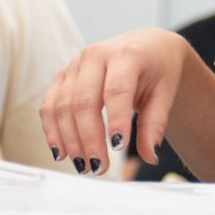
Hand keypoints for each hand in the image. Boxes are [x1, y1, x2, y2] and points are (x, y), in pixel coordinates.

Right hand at [41, 28, 194, 174]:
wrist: (145, 46)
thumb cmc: (157, 69)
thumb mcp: (165, 93)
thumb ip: (155, 124)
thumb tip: (151, 155)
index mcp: (125, 55)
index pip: (116, 90)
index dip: (116, 120)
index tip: (118, 148)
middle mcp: (94, 56)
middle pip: (83, 101)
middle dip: (88, 138)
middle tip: (99, 168)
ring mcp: (73, 65)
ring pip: (62, 106)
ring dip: (69, 140)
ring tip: (82, 166)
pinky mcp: (61, 76)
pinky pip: (49, 105)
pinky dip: (52, 130)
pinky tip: (61, 152)